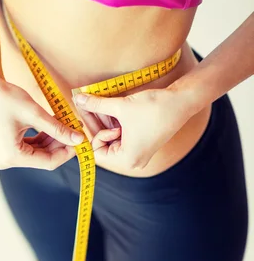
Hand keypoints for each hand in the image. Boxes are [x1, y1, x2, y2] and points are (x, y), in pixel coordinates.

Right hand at [0, 67, 83, 170]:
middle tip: (76, 131)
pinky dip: (41, 138)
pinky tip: (53, 126)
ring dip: (52, 140)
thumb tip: (78, 139)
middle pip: (42, 158)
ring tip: (66, 125)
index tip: (80, 141)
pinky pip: (28, 147)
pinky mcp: (5, 148)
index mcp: (11, 157)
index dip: (67, 152)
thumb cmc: (5, 97)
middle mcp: (6, 161)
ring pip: (37, 153)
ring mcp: (4, 156)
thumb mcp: (35, 114)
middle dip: (60, 144)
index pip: (48, 162)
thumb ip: (57, 129)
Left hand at [73, 86, 192, 173]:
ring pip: (112, 138)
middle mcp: (132, 161)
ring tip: (100, 102)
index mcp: (127, 159)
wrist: (182, 101)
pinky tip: (111, 106)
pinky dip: (116, 122)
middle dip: (97, 124)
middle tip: (89, 103)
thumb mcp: (121, 106)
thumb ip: (97, 104)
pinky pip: (122, 135)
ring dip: (106, 120)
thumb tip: (77, 99)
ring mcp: (138, 153)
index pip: (97, 152)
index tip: (92, 112)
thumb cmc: (154, 107)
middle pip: (104, 145)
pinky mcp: (142, 143)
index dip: (93, 132)